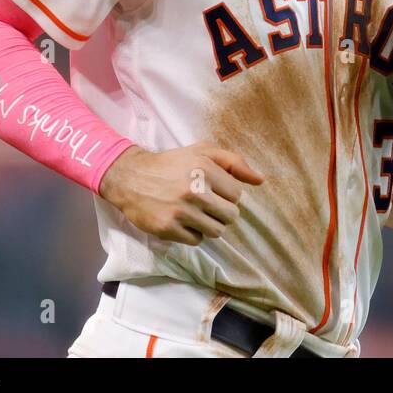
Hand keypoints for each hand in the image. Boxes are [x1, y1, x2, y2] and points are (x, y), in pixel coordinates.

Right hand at [98, 141, 264, 245]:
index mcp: (205, 169)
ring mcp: (181, 212)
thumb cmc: (172, 164)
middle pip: (231, 216)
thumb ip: (234, 162)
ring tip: (197, 213)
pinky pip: (197, 240)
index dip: (228, 194)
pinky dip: (193, 234)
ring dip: (210, 224)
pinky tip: (183, 221)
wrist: (131, 177)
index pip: (237, 195)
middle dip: (222, 211)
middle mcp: (194, 191)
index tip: (215, 190)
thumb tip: (261, 180)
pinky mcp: (167, 229)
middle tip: (208, 204)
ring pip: (216, 231)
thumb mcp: (203, 152)